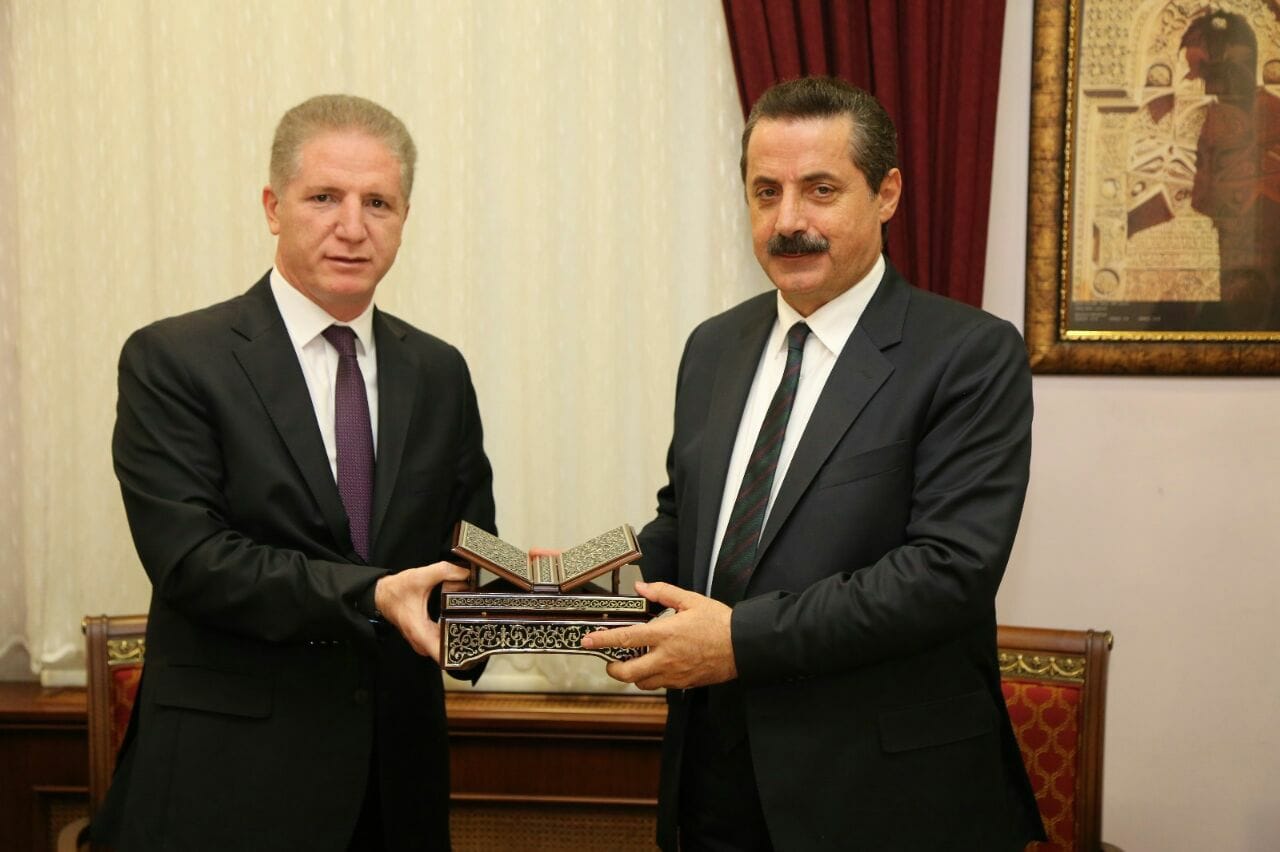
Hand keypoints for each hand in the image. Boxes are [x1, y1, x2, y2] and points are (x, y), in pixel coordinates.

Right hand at [374, 561, 470, 661]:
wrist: (381, 595)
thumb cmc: (396, 590)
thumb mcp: (420, 576)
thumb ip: (445, 571)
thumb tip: (467, 573)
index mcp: (421, 633)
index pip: (443, 657)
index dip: (462, 654)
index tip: (476, 644)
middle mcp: (422, 643)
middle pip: (450, 652)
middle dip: (467, 641)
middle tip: (481, 625)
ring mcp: (424, 642)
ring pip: (447, 645)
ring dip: (460, 636)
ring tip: (475, 622)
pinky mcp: (425, 637)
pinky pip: (442, 639)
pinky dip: (452, 631)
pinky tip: (462, 620)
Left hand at [580, 581, 736, 689]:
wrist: (742, 646)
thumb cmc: (719, 622)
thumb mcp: (691, 600)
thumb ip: (663, 592)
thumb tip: (642, 586)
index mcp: (665, 634)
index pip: (625, 638)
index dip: (602, 640)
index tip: (587, 640)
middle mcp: (666, 658)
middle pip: (627, 673)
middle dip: (612, 669)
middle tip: (610, 661)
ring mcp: (674, 674)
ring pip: (642, 683)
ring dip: (632, 675)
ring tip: (634, 662)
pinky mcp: (683, 684)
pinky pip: (660, 685)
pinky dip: (652, 678)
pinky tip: (657, 665)